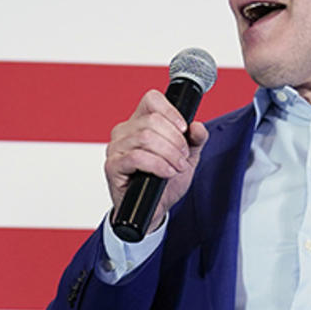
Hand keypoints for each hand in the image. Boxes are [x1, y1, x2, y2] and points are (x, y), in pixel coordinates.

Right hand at [104, 89, 208, 233]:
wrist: (154, 209)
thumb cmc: (165, 181)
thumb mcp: (187, 157)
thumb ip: (195, 140)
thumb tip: (198, 126)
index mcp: (140, 122)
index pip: (152, 99)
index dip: (171, 111)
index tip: (184, 129)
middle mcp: (125, 131)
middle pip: (152, 120)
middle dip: (175, 140)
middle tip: (183, 156)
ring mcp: (116, 148)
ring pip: (145, 137)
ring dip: (169, 154)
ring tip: (177, 166)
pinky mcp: (113, 166)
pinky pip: (136, 157)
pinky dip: (158, 165)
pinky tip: (167, 173)